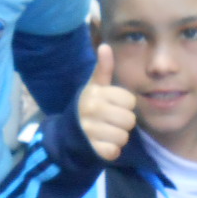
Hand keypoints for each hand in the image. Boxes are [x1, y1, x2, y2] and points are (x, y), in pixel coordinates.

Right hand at [77, 44, 136, 160]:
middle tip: (110, 122)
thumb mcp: (95, 87)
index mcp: (96, 94)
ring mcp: (90, 131)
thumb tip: (105, 46)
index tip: (112, 106)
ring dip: (117, 138)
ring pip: (123, 137)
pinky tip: (102, 144)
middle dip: (123, 123)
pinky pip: (114, 151)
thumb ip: (104, 69)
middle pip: (129, 120)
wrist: (67, 134)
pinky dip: (111, 151)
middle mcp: (92, 110)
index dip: (124, 105)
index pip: (129, 101)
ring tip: (106, 133)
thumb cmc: (88, 106)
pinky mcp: (91, 149)